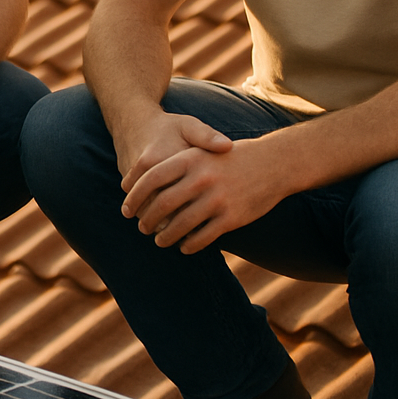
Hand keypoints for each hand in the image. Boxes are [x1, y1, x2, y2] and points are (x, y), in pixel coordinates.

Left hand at [122, 132, 287, 255]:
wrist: (272, 163)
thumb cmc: (228, 158)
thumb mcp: (200, 151)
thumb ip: (173, 166)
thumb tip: (139, 183)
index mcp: (190, 158)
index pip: (151, 178)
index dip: (134, 195)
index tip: (126, 208)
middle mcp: (202, 178)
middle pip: (162, 204)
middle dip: (146, 220)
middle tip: (141, 227)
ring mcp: (217, 199)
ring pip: (180, 225)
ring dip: (165, 236)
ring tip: (159, 240)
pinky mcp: (231, 218)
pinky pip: (202, 238)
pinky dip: (189, 245)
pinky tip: (184, 247)